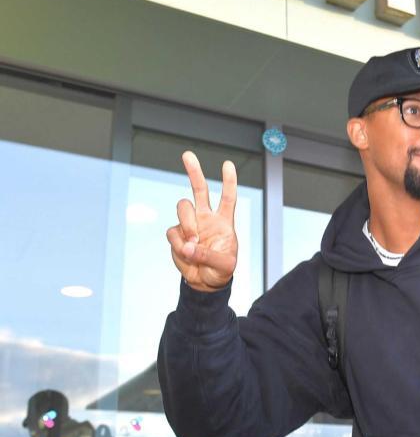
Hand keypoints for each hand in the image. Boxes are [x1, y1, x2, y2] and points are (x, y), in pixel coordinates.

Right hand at [166, 150, 238, 291]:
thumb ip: (209, 256)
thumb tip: (189, 246)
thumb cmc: (220, 270)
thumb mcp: (224, 265)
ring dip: (187, 225)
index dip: (228, 181)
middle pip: (199, 189)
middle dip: (194, 171)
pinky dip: (178, 244)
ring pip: (183, 208)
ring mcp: (190, 224)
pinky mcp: (177, 234)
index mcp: (223, 221)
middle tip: (188, 155)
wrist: (205, 282)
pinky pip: (173, 232)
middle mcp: (206, 218)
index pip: (227, 197)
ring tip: (193, 244)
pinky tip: (186, 253)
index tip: (228, 164)